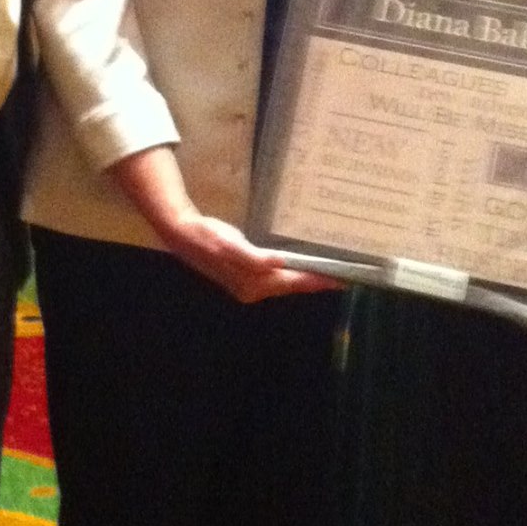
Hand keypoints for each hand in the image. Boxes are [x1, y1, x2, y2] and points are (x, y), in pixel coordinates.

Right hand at [163, 211, 341, 304]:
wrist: (184, 235)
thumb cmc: (208, 237)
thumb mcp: (230, 244)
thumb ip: (254, 258)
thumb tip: (278, 264)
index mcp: (252, 283)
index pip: (291, 282)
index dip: (315, 280)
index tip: (338, 279)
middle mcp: (253, 289)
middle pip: (291, 286)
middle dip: (314, 282)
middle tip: (341, 277)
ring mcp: (249, 286)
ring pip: (284, 285)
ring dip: (305, 280)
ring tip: (326, 273)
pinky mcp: (246, 278)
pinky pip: (276, 280)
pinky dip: (291, 275)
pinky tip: (299, 268)